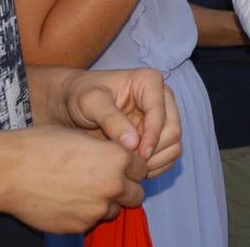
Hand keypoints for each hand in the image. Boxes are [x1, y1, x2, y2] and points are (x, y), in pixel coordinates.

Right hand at [0, 125, 146, 233]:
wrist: (10, 171)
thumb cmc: (42, 146)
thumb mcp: (82, 137)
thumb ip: (107, 151)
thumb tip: (119, 159)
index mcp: (117, 158)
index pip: (141, 167)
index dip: (130, 166)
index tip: (119, 165)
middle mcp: (113, 185)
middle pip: (136, 193)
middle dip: (125, 188)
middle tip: (105, 180)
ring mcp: (96, 209)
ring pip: (115, 209)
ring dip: (105, 202)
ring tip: (81, 189)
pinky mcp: (79, 226)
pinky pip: (91, 221)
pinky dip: (84, 213)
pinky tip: (66, 200)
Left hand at [59, 67, 180, 177]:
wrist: (75, 102)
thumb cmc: (82, 95)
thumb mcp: (91, 102)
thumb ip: (111, 120)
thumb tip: (133, 144)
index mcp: (150, 81)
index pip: (161, 114)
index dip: (151, 138)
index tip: (136, 156)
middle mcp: (162, 98)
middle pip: (173, 131)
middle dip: (153, 151)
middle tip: (130, 164)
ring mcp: (162, 116)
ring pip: (174, 145)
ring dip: (156, 161)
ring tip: (131, 167)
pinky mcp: (159, 133)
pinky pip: (169, 155)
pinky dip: (157, 166)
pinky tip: (135, 168)